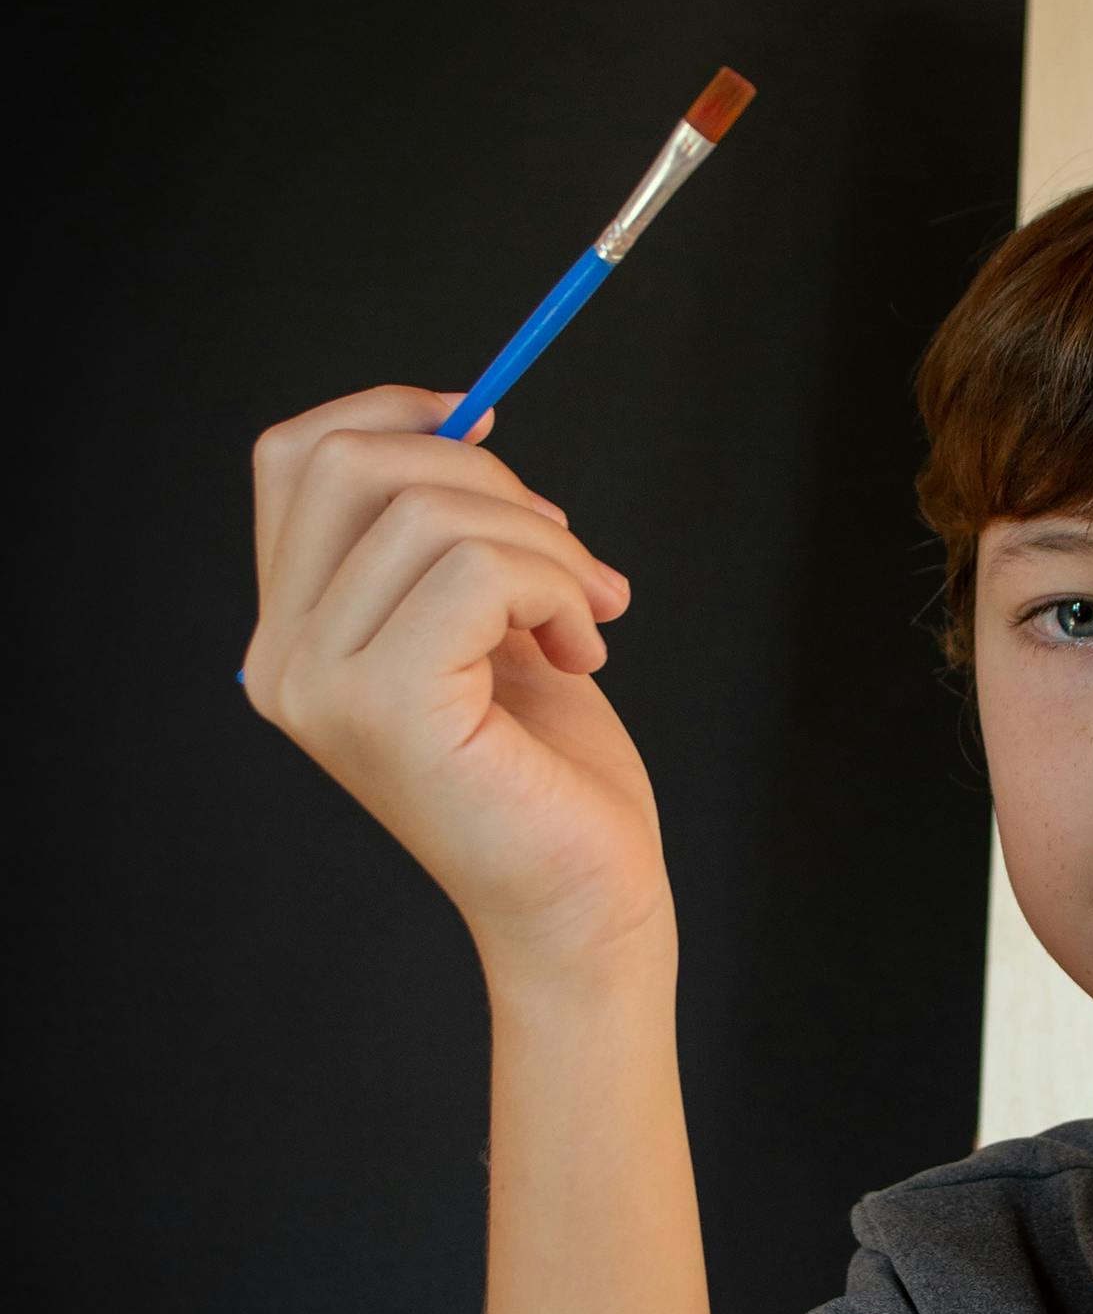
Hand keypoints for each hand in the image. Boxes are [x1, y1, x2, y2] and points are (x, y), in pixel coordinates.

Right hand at [243, 387, 670, 969]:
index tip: (488, 421)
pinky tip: (584, 650)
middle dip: (485, 474)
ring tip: (588, 617)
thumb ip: (451, 536)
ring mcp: (323, 688)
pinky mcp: (387, 709)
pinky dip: (556, 587)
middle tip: (567, 552)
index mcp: (294, 637)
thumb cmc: (550, 774)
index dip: (393, 410)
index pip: (294, 459)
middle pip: (348, 462)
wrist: (585, 903)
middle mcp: (283, 663)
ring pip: (429, 510)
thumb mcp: (490, 621)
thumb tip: (464, 416)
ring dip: (546, 547)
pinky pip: (475, 568)